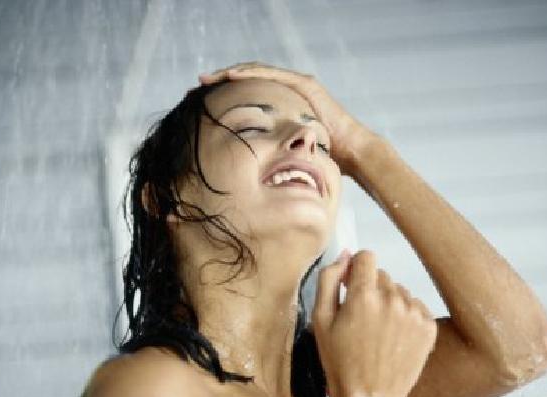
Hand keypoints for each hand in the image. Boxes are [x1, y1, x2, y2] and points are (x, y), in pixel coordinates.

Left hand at [199, 62, 375, 176]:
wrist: (351, 153)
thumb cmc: (321, 157)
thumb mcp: (285, 153)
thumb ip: (270, 153)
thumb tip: (246, 173)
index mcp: (281, 104)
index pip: (247, 94)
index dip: (224, 94)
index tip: (200, 102)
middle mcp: (288, 90)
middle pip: (248, 79)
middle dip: (220, 80)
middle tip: (195, 86)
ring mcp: (297, 84)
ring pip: (257, 71)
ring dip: (229, 73)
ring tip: (206, 79)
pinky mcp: (305, 84)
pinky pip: (273, 74)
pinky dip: (251, 73)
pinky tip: (231, 75)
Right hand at [312, 249, 437, 396]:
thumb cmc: (342, 365)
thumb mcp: (321, 320)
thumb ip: (328, 280)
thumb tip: (343, 256)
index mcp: (363, 296)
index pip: (366, 256)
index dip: (356, 268)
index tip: (352, 283)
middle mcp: (392, 300)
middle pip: (382, 275)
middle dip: (370, 289)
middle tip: (360, 318)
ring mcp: (413, 314)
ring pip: (399, 291)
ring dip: (389, 303)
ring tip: (378, 332)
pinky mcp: (428, 327)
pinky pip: (416, 306)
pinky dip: (405, 316)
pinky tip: (393, 337)